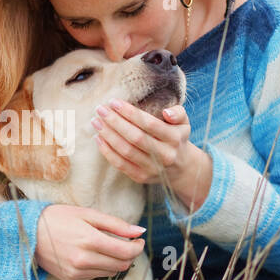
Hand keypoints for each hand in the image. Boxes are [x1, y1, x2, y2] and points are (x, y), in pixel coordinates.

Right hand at [34, 204, 145, 279]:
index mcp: (89, 240)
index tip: (138, 240)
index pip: (126, 252)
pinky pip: (95, 275)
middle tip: (127, 243)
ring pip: (110, 272)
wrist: (27, 233)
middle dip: (129, 255)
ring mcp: (76, 272)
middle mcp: (83, 260)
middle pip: (121, 265)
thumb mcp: (87, 214)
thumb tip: (139, 231)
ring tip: (107, 247)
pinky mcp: (70, 279)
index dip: (137, 247)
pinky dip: (100, 266)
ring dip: (115, 261)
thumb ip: (115, 224)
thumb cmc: (57, 218)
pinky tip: (91, 254)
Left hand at [90, 100, 212, 211]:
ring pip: (126, 151)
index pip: (149, 124)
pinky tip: (98, 138)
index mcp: (175, 139)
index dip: (130, 113)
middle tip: (100, 109)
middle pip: (135, 138)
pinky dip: (107, 151)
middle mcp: (165, 155)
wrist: (181, 168)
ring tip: (96, 122)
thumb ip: (178, 113)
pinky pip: (120, 164)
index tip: (114, 102)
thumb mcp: (183, 123)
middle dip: (115, 122)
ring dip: (108, 135)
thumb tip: (166, 112)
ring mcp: (152, 168)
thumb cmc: (177, 138)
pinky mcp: (141, 177)